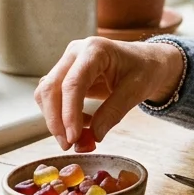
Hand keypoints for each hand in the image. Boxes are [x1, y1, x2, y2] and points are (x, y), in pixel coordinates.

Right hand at [34, 37, 184, 150]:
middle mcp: (76, 52)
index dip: (69, 113)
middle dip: (56, 120)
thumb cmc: (144, 70)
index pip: (73, 83)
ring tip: (80, 135)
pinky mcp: (65, 74)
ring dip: (56, 119)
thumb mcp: (136, 90)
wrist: (147, 62)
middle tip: (68, 145)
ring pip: (46, 94)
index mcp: (95, 49)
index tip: (73, 138)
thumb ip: (113, 112)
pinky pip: (52, 97)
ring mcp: (68, 62)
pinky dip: (61, 115)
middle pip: (51, 88)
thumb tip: (91, 138)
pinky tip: (82, 123)